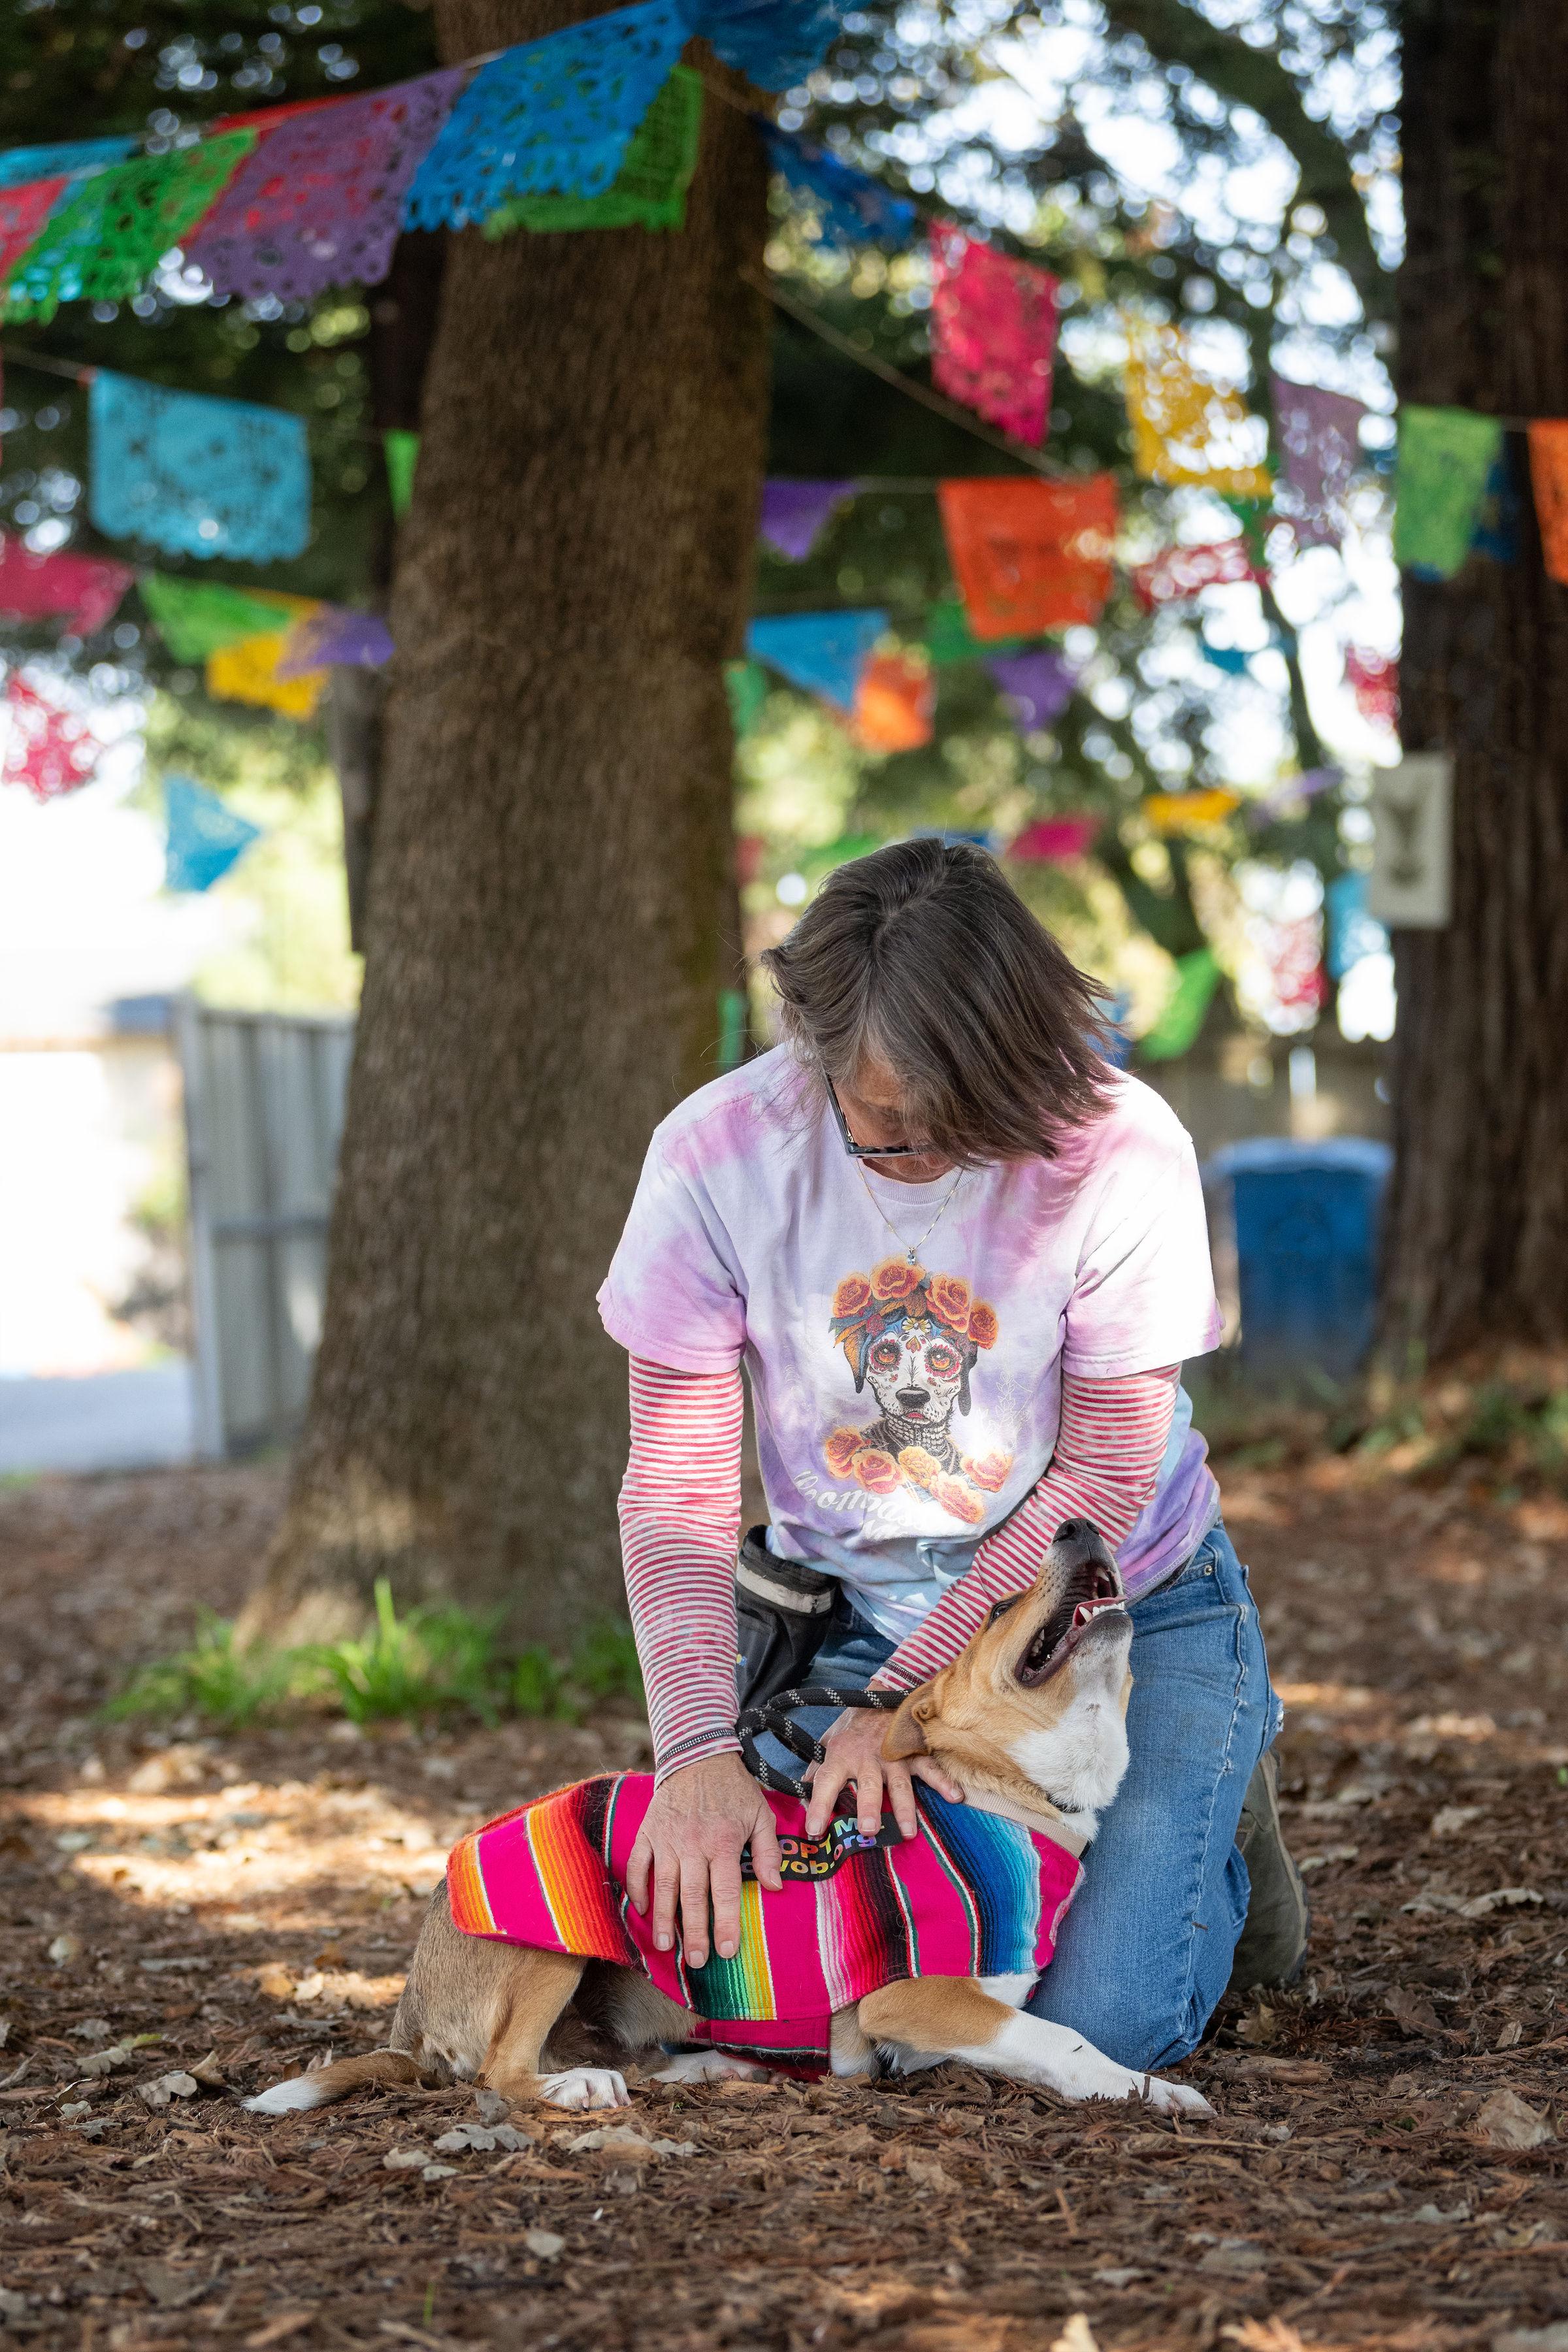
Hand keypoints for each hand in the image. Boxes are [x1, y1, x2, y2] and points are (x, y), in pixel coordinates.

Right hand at [626, 1752, 783, 1968]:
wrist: (698, 1754)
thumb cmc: (734, 1789)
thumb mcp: (760, 1814)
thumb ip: (769, 1851)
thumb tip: (775, 1887)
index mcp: (723, 1842)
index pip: (725, 1892)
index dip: (727, 1924)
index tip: (727, 1951)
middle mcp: (693, 1844)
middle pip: (693, 1896)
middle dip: (694, 1932)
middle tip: (696, 1961)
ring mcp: (667, 1838)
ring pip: (663, 1886)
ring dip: (663, 1918)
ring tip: (666, 1946)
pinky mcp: (648, 1831)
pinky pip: (638, 1864)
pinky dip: (637, 1888)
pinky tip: (641, 1910)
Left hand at [804, 1705, 961, 1839]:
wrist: (880, 1695)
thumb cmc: (851, 1725)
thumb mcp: (826, 1742)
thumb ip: (815, 1769)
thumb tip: (800, 1795)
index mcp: (841, 1756)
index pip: (825, 1781)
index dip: (819, 1805)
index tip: (814, 1830)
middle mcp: (867, 1759)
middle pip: (868, 1786)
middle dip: (868, 1807)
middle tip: (868, 1829)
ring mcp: (893, 1757)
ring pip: (899, 1785)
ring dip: (903, 1808)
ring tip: (908, 1831)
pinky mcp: (914, 1753)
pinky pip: (930, 1768)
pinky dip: (944, 1782)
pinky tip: (955, 1797)